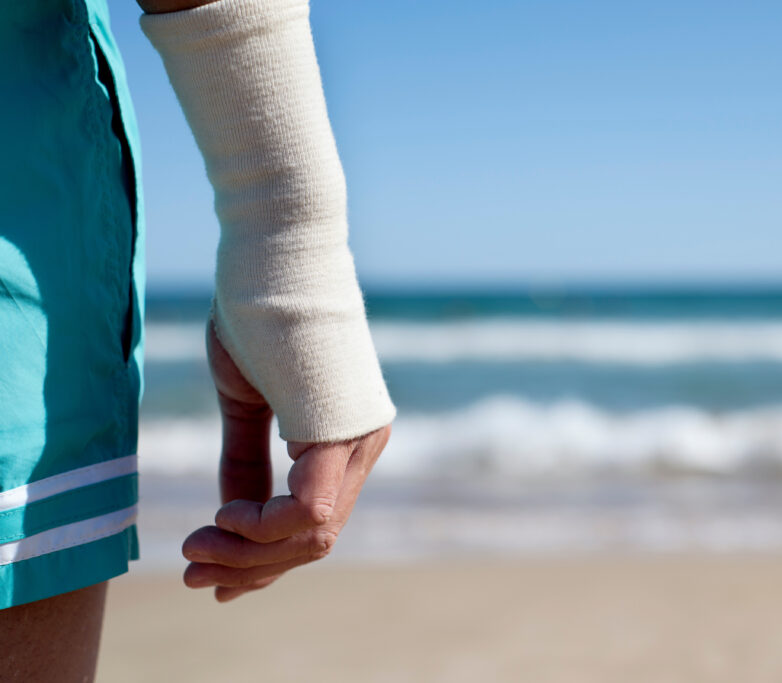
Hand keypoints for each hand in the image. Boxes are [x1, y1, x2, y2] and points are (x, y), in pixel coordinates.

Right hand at [180, 318, 391, 601]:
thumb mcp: (246, 401)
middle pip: (314, 540)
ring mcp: (360, 440)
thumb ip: (246, 460)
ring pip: (314, 535)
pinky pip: (312, 509)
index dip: (261, 559)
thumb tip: (233, 518)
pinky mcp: (345, 431)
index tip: (204, 562)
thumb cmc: (256, 313)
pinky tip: (223, 517)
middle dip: (249, 567)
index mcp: (344, 440)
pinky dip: (262, 528)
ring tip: (194, 549)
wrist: (270, 251)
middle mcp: (363, 446)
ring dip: (248, 555)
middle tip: (192, 570)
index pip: (313, 525)